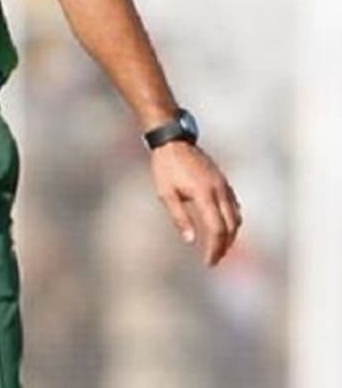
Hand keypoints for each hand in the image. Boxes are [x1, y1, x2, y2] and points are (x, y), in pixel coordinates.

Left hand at [149, 142, 241, 265]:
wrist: (173, 141)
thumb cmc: (165, 167)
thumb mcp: (166, 193)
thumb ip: (179, 217)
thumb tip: (191, 240)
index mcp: (204, 194)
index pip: (217, 229)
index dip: (215, 249)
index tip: (208, 262)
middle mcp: (219, 190)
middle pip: (231, 227)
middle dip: (224, 246)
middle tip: (214, 259)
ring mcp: (224, 185)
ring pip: (236, 217)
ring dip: (230, 235)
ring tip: (218, 248)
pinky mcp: (223, 181)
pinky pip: (234, 206)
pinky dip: (232, 221)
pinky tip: (223, 228)